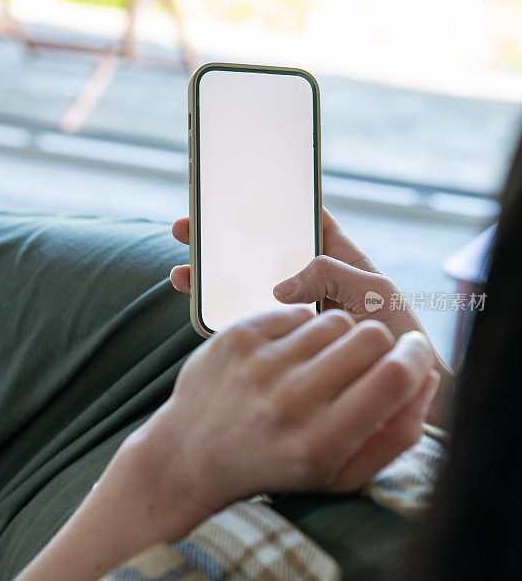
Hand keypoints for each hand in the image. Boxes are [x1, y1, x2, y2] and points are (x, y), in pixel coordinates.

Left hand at [0, 306, 436, 580]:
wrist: (190, 456)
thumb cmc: (277, 467)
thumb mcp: (341, 475)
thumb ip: (395, 435)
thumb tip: (426, 379)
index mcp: (320, 443)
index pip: (394, 378)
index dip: (417, 360)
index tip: (413, 356)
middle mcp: (288, 402)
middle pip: (371, 337)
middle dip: (379, 347)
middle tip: (364, 364)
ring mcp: (258, 365)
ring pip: (335, 320)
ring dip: (339, 339)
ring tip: (319, 365)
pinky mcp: (235, 337)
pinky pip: (297, 312)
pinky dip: (301, 331)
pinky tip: (287, 357)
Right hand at [169, 208, 451, 427]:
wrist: (400, 389)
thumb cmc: (397, 333)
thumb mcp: (374, 292)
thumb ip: (333, 275)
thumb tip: (281, 286)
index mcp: (334, 257)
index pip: (300, 219)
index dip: (269, 202)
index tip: (232, 191)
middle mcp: (308, 279)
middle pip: (259, 250)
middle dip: (222, 237)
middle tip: (186, 228)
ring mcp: (294, 308)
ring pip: (246, 282)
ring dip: (213, 274)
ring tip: (180, 271)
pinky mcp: (285, 337)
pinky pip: (249, 318)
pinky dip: (222, 310)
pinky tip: (198, 306)